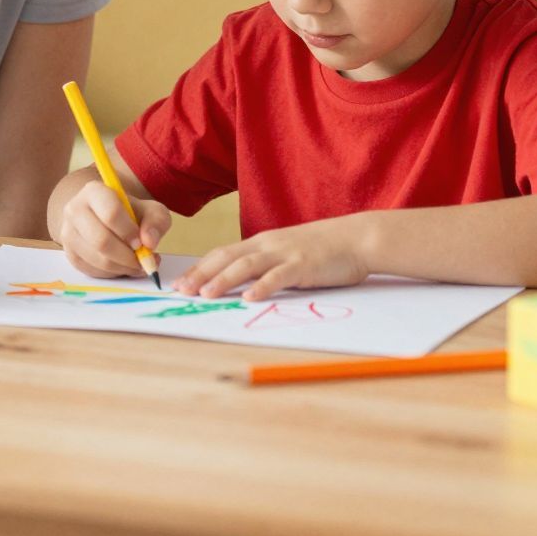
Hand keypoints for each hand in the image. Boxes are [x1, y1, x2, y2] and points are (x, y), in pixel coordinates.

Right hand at [56, 180, 170, 279]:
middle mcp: (75, 210)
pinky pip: (93, 271)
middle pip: (101, 240)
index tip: (141, 242)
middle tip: (142, 260)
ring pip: (98, 260)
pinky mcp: (70, 254)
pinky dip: (113, 274)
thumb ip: (156, 222)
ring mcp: (68, 233)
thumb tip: (149, 242)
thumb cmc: (130, 213)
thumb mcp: (150, 210)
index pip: (110, 213)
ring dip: (123, 267)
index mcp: (94, 192)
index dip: (129, 232)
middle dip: (127, 256)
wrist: (107, 218)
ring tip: (137, 264)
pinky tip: (123, 266)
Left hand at [173, 219, 370, 301]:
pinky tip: (249, 298)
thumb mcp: (287, 252)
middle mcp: (268, 245)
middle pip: (227, 258)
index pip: (223, 253)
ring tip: (205, 294)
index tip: (181, 282)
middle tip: (180, 290)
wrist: (356, 237)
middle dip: (202, 274)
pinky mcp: (303, 265)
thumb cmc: (323, 248)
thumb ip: (267, 264)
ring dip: (223, 279)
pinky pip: (278, 276)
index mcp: (262, 242)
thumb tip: (245, 283)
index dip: (200, 267)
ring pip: (247, 265)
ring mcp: (285, 253)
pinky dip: (262, 287)